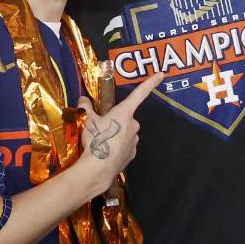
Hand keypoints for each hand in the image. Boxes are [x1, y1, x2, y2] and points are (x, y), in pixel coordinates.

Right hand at [74, 73, 162, 194]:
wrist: (98, 169)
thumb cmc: (95, 140)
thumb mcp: (87, 120)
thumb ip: (85, 107)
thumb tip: (83, 99)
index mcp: (124, 113)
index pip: (139, 93)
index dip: (150, 82)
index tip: (161, 74)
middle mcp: (133, 125)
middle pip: (126, 118)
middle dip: (115, 121)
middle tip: (100, 127)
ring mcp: (134, 141)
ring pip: (125, 133)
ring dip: (116, 134)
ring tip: (101, 141)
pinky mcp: (132, 155)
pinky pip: (125, 146)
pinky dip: (117, 147)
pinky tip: (107, 152)